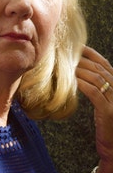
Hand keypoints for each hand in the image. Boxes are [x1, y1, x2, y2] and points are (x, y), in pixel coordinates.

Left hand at [76, 45, 112, 172]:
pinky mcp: (108, 111)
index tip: (75, 46)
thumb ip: (94, 88)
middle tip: (65, 53)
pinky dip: (82, 83)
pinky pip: (94, 92)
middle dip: (82, 59)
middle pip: (100, 68)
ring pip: (97, 78)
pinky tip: (71, 80)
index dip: (91, 53)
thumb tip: (75, 73)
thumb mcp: (101, 103)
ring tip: (64, 65)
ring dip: (79, 69)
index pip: (105, 64)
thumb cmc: (105, 126)